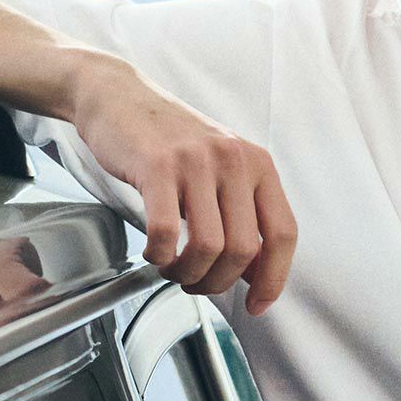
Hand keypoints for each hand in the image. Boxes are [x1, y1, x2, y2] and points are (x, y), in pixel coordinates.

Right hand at [69, 54, 296, 314]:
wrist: (117, 95)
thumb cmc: (169, 140)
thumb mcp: (220, 169)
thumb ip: (242, 214)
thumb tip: (256, 273)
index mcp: (258, 165)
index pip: (284, 234)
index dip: (273, 278)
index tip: (257, 304)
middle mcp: (234, 161)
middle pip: (244, 250)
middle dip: (218, 281)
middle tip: (196, 283)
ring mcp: (196, 162)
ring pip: (208, 247)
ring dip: (188, 273)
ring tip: (174, 269)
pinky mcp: (157, 166)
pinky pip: (166, 233)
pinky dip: (160, 256)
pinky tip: (154, 252)